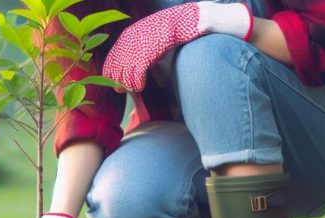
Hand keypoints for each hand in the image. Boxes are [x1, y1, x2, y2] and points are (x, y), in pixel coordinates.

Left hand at [103, 2, 251, 91]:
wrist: (213, 21)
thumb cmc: (193, 35)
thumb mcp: (170, 48)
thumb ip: (155, 58)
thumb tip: (141, 77)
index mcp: (146, 27)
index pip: (123, 46)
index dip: (115, 63)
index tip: (111, 79)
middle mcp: (147, 27)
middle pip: (122, 51)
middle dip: (117, 72)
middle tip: (117, 89)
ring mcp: (155, 31)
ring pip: (131, 57)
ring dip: (127, 77)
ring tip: (131, 90)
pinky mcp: (163, 38)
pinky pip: (144, 60)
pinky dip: (138, 75)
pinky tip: (139, 86)